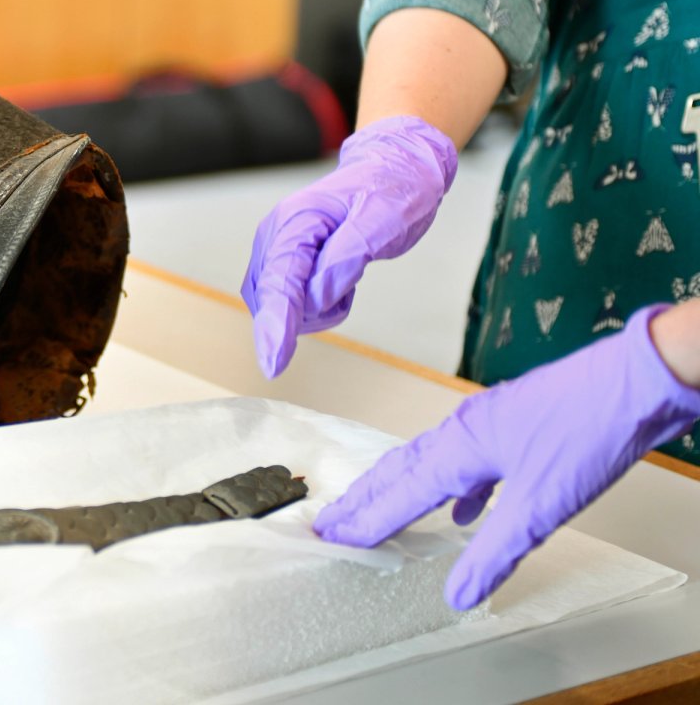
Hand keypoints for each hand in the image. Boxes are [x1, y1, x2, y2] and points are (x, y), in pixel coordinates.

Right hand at [240, 116, 456, 377]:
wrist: (394, 168)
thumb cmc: (390, 191)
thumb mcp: (383, 222)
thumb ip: (347, 260)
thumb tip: (316, 298)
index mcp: (296, 221)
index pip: (280, 282)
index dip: (277, 325)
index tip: (273, 363)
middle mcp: (276, 235)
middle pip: (273, 298)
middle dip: (308, 311)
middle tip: (350, 289)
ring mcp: (276, 249)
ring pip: (279, 304)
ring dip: (316, 307)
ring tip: (349, 278)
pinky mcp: (283, 261)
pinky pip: (289, 300)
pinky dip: (317, 303)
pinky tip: (339, 282)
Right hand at [314, 306, 699, 609]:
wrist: (640, 378)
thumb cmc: (592, 425)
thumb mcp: (543, 504)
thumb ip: (497, 552)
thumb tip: (461, 593)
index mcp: (460, 448)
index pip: (400, 494)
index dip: (365, 521)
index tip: (331, 538)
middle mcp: (463, 430)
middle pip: (399, 470)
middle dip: (364, 499)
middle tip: (330, 520)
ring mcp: (487, 423)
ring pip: (428, 462)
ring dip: (400, 489)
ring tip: (378, 510)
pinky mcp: (512, 423)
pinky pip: (464, 458)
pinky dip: (452, 486)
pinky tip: (465, 506)